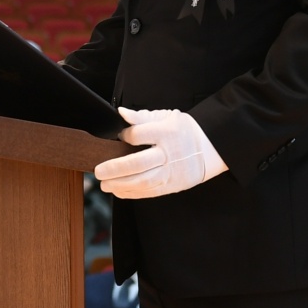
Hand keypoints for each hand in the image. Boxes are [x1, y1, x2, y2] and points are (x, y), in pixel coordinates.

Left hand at [95, 108, 229, 199]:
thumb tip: (121, 113)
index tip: (120, 136)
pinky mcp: (172, 185)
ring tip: (104, 184)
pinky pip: (149, 192)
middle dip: (115, 169)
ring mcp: (170, 171)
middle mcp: (168, 153)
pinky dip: (132, 193)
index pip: (138, 135)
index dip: (125, 136)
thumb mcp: (166, 117)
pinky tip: (118, 191)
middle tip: (98, 171)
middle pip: (138, 163)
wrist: (210, 148)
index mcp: (166, 133)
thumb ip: (142, 116)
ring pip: (142, 181)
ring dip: (120, 185)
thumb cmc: (184, 131)